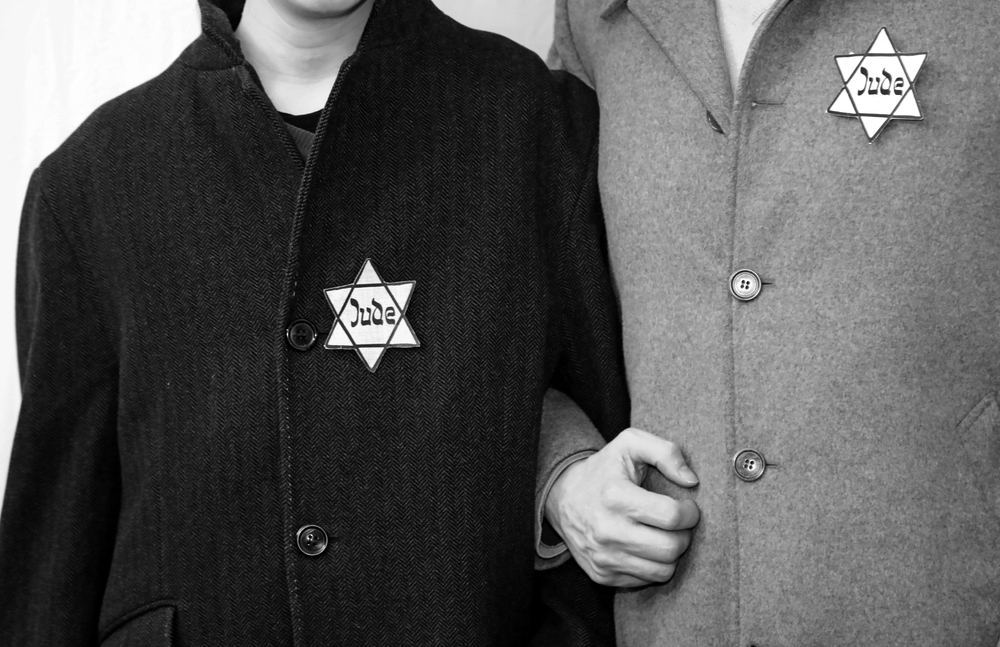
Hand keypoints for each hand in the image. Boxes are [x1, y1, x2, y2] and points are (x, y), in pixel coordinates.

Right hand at [544, 427, 699, 586]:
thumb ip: (666, 452)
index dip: (690, 512)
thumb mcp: (630, 444)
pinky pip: (646, 580)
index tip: (687, 507)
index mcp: (615, 495)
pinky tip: (646, 546)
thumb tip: (691, 480)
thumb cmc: (604, 469)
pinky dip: (653, 565)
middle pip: (670, 548)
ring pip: (662, 571)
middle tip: (679, 524)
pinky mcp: (602, 574)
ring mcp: (603, 556)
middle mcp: (606, 530)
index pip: (671, 516)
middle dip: (685, 535)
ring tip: (665, 535)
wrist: (562, 497)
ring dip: (672, 553)